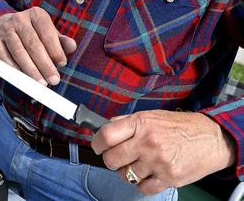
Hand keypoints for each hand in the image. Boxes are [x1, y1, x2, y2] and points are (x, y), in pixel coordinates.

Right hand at [0, 6, 76, 85]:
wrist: (3, 25)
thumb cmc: (31, 31)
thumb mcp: (47, 32)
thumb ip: (60, 40)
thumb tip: (72, 47)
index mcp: (36, 14)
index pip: (47, 33)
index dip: (55, 49)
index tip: (62, 64)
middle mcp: (20, 19)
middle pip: (33, 44)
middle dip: (45, 64)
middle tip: (54, 79)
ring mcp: (6, 29)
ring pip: (19, 51)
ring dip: (31, 69)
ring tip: (41, 82)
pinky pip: (5, 57)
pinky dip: (15, 70)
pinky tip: (23, 79)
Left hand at [91, 110, 235, 194]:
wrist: (208, 138)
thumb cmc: (178, 126)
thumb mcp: (151, 115)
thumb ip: (127, 122)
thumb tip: (104, 129)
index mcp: (141, 123)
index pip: (106, 135)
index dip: (96, 143)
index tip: (97, 146)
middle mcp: (148, 142)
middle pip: (111, 159)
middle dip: (111, 160)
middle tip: (118, 156)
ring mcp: (158, 162)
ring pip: (126, 176)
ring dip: (128, 172)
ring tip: (139, 163)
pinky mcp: (168, 178)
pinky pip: (142, 188)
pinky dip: (142, 183)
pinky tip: (150, 173)